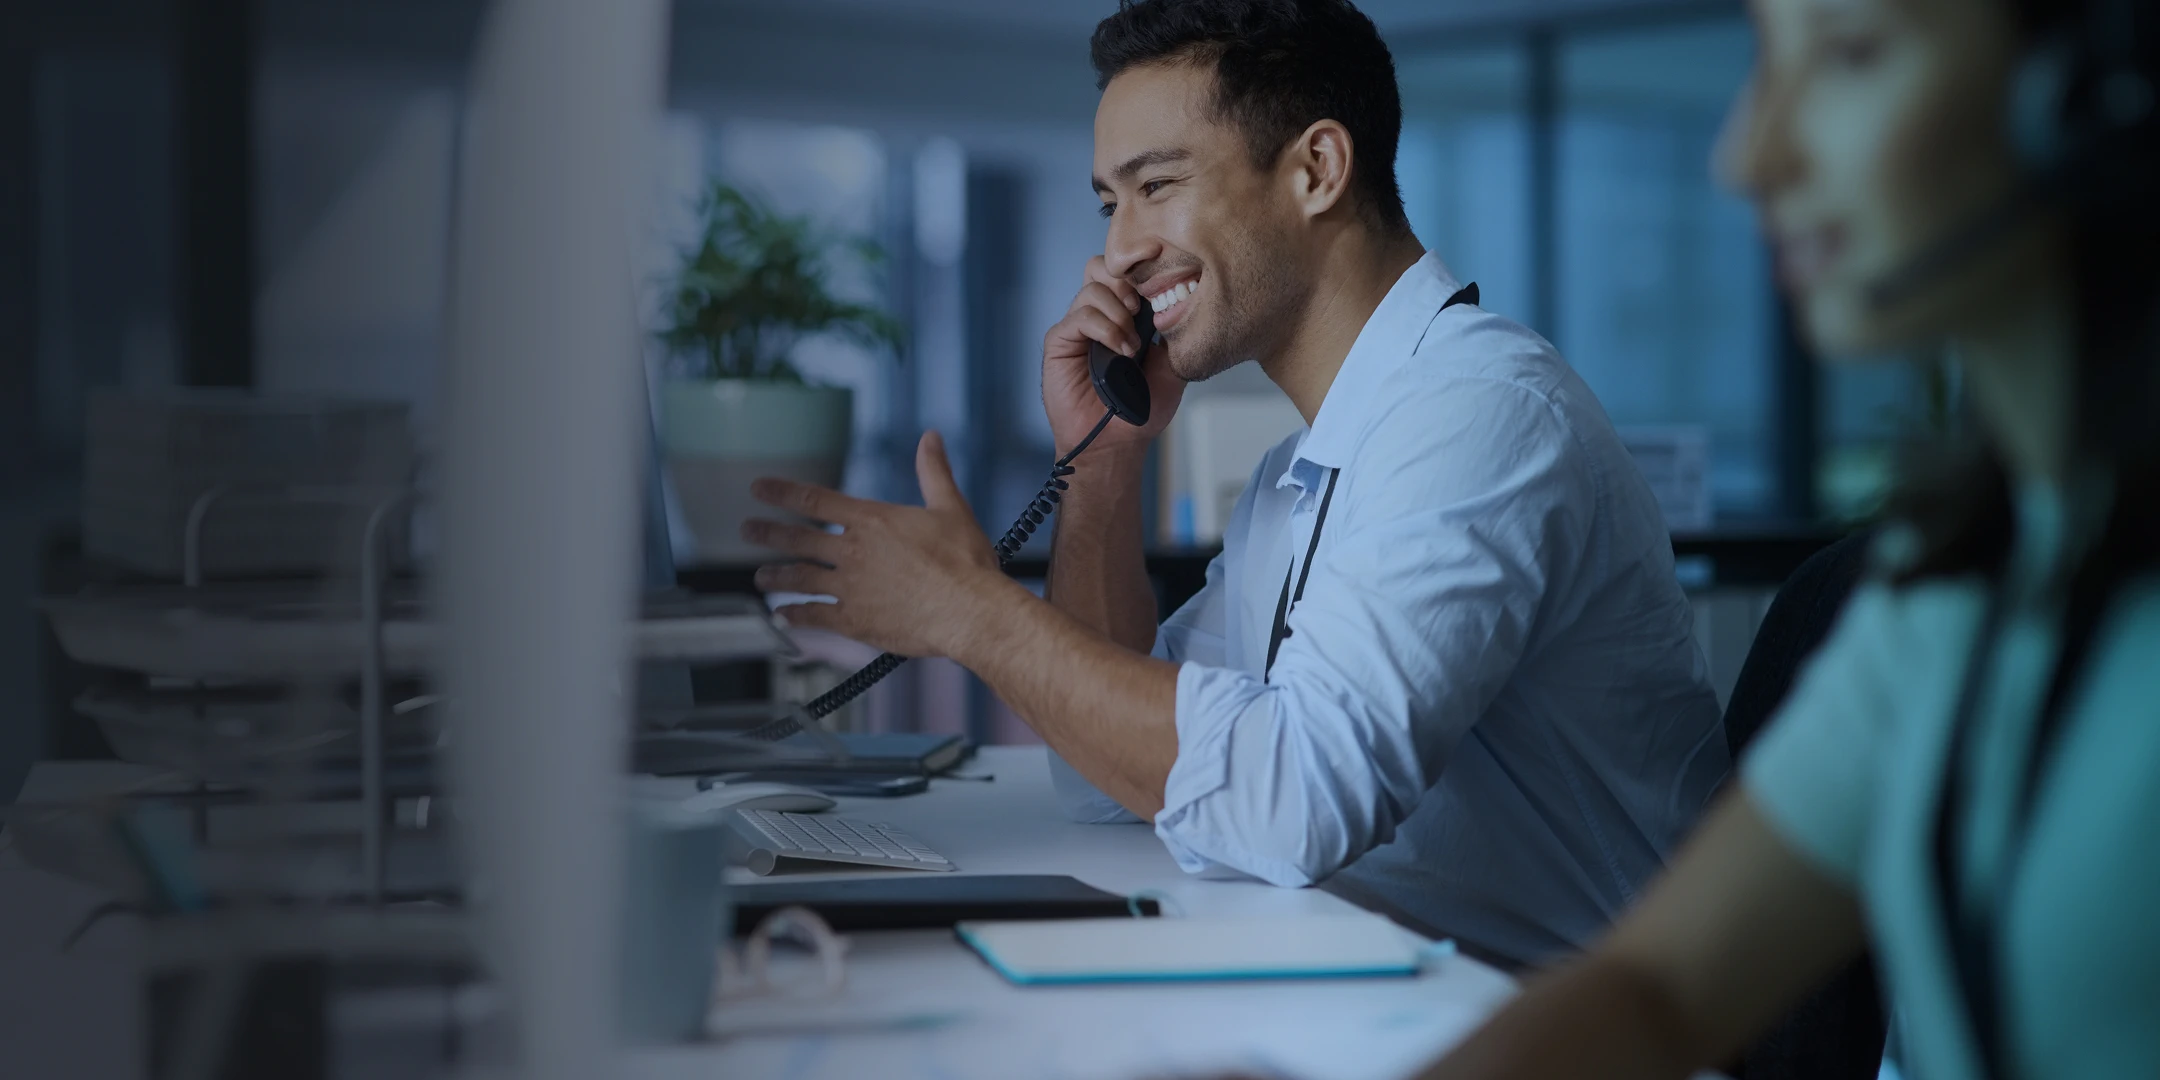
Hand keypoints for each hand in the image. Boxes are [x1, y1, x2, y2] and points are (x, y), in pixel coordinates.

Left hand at [743, 431, 1022, 658]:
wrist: (969, 610)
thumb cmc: (965, 562)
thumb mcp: (951, 508)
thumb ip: (934, 472)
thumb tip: (930, 437)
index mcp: (871, 520)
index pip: (815, 500)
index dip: (781, 492)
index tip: (758, 488)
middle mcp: (853, 551)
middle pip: (798, 539)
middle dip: (768, 534)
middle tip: (747, 530)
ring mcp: (850, 588)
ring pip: (800, 579)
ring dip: (776, 577)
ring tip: (759, 577)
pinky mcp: (854, 621)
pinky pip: (815, 617)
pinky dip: (795, 616)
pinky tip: (783, 617)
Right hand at [1042, 255, 1185, 454]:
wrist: (1116, 442)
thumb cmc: (1141, 411)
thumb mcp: (1172, 366)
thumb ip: (1173, 333)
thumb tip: (1177, 301)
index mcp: (1122, 317)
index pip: (1123, 272)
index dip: (1140, 267)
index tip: (1161, 274)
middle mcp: (1097, 317)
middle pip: (1101, 268)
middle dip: (1125, 282)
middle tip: (1140, 310)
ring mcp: (1077, 329)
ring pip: (1092, 289)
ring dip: (1118, 313)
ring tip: (1131, 345)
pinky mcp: (1059, 342)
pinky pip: (1079, 317)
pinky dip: (1104, 328)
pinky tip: (1119, 350)